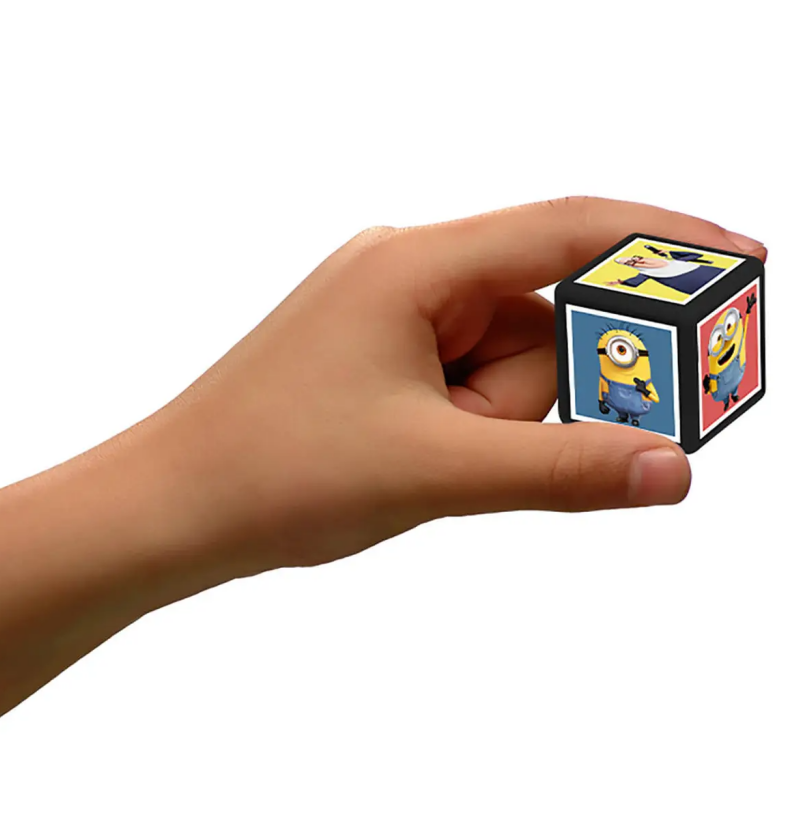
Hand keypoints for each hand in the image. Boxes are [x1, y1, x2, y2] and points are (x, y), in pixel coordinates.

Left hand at [134, 198, 765, 575]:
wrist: (170, 509)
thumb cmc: (274, 475)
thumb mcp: (436, 471)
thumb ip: (562, 466)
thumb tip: (669, 469)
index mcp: (415, 264)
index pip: (572, 230)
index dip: (667, 248)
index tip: (744, 269)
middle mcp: (405, 272)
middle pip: (539, 320)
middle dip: (530, 399)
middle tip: (473, 451)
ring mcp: (387, 316)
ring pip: (501, 367)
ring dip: (486, 430)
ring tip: (409, 466)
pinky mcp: (377, 359)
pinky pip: (463, 386)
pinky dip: (462, 432)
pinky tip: (403, 465)